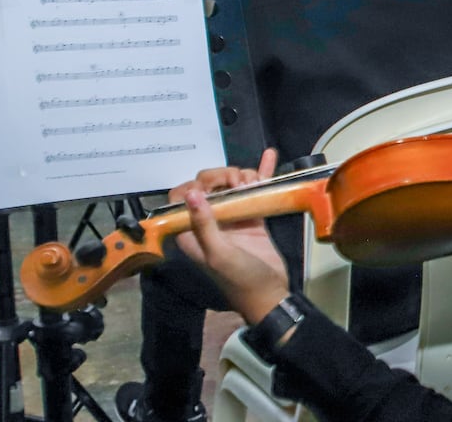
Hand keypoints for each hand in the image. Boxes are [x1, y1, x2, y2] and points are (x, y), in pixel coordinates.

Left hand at [172, 150, 289, 322]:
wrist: (271, 294)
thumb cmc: (240, 279)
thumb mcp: (218, 254)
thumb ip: (204, 225)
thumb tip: (191, 193)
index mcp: (191, 231)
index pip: (180, 198)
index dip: (191, 186)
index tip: (210, 187)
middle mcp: (208, 221)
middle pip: (207, 185)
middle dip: (221, 176)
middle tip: (238, 183)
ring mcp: (232, 216)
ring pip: (230, 184)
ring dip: (242, 175)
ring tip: (254, 182)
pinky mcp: (252, 216)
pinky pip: (254, 190)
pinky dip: (261, 173)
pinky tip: (269, 157)